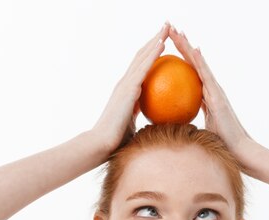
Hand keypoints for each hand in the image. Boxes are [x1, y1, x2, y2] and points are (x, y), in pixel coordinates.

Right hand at [92, 23, 170, 154]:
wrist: (102, 144)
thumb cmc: (118, 142)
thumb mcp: (134, 126)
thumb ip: (144, 119)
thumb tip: (159, 123)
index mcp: (127, 92)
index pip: (141, 68)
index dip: (151, 55)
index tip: (162, 44)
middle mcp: (125, 83)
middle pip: (141, 56)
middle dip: (153, 40)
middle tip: (166, 27)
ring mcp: (125, 84)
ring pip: (142, 56)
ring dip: (155, 40)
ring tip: (166, 27)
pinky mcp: (128, 88)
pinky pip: (144, 67)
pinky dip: (153, 54)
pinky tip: (163, 43)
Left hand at [168, 26, 257, 159]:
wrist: (237, 150)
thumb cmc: (219, 145)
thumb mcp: (198, 132)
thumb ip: (187, 124)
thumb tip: (170, 125)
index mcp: (205, 97)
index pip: (189, 74)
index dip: (180, 59)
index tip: (168, 47)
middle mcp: (211, 89)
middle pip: (193, 63)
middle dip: (182, 46)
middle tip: (170, 30)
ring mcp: (215, 90)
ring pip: (199, 64)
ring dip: (188, 47)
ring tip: (178, 32)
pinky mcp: (218, 95)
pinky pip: (206, 76)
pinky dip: (199, 62)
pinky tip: (193, 49)